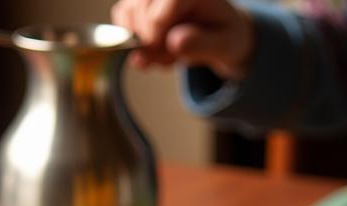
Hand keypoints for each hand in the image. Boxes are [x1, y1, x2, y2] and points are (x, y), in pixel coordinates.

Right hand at [111, 0, 254, 79]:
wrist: (220, 32)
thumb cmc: (224, 36)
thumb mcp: (224, 46)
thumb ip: (202, 44)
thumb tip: (174, 42)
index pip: (160, 9)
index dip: (157, 37)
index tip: (169, 56)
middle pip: (139, 10)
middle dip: (151, 44)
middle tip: (172, 58)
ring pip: (127, 13)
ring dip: (143, 43)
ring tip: (167, 53)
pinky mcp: (139, 0)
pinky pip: (122, 17)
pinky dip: (135, 38)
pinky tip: (156, 46)